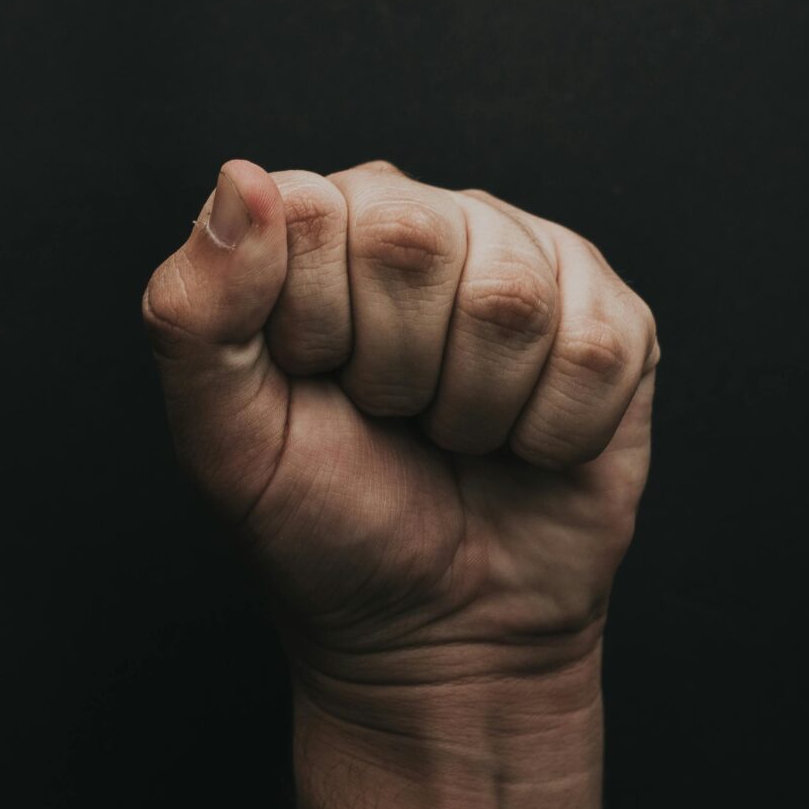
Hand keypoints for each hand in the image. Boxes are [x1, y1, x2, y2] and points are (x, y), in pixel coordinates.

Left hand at [141, 159, 659, 703]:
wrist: (436, 629)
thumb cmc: (324, 525)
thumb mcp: (223, 437)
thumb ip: (195, 310)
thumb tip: (242, 180)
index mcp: (318, 226)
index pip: (309, 213)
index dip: (312, 326)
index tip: (312, 385)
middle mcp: (426, 217)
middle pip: (414, 241)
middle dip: (393, 370)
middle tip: (389, 417)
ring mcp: (528, 261)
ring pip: (512, 299)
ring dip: (474, 409)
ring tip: (455, 436)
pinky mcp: (613, 321)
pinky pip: (597, 350)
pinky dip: (552, 434)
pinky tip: (524, 447)